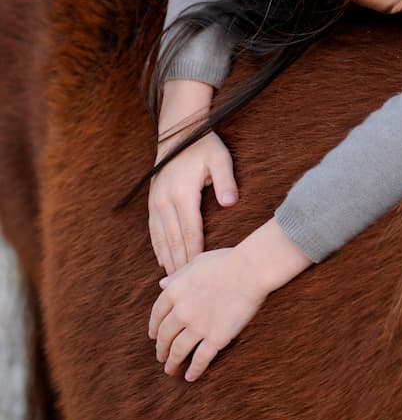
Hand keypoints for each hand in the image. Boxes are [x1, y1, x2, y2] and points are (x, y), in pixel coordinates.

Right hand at [148, 130, 238, 273]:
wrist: (178, 131)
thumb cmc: (204, 145)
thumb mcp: (219, 159)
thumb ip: (226, 181)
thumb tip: (231, 202)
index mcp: (182, 194)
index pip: (190, 233)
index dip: (195, 256)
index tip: (200, 275)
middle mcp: (165, 201)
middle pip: (174, 241)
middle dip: (181, 266)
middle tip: (187, 288)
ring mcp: (156, 202)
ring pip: (161, 239)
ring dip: (168, 261)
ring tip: (174, 282)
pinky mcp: (152, 201)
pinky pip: (154, 231)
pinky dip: (158, 248)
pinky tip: (163, 262)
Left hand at [148, 217, 312, 380]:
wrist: (249, 270)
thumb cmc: (227, 261)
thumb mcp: (196, 262)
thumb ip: (177, 276)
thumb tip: (161, 284)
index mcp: (174, 291)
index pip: (157, 314)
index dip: (154, 327)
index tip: (153, 336)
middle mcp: (181, 312)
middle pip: (165, 335)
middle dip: (161, 348)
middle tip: (160, 356)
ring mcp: (197, 327)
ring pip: (178, 351)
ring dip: (172, 362)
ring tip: (169, 370)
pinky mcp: (215, 339)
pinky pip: (200, 359)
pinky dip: (193, 370)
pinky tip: (190, 377)